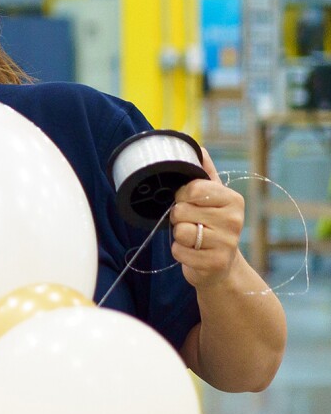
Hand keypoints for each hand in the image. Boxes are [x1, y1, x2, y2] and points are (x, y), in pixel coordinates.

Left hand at [170, 146, 244, 288]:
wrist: (222, 266)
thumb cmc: (212, 227)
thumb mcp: (211, 199)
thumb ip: (204, 174)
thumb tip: (198, 148)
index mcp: (233, 199)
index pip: (193, 188)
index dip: (182, 196)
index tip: (189, 203)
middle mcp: (234, 220)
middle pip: (182, 210)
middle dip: (179, 218)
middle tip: (193, 224)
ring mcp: (227, 242)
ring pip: (180, 231)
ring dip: (179, 236)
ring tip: (194, 238)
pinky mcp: (216, 262)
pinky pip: (179, 251)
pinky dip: (180, 253)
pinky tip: (193, 253)